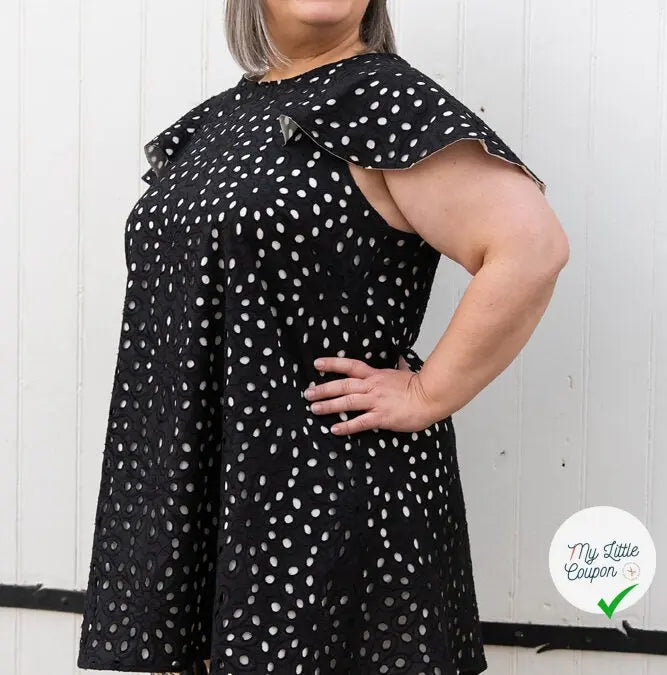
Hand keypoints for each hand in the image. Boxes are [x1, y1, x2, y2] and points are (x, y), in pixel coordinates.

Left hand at [304, 355, 440, 434]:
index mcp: (376, 375)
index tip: (317, 364)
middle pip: (342, 386)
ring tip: (314, 409)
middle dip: (323, 389)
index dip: (333, 364)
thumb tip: (401, 360)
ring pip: (347, 402)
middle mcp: (372, 387)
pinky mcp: (381, 417)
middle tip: (308, 393)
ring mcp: (376, 402)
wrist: (431, 396)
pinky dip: (346, 426)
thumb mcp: (404, 372)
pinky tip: (335, 429)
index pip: (350, 366)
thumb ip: (398, 367)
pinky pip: (360, 422)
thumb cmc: (420, 386)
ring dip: (329, 406)